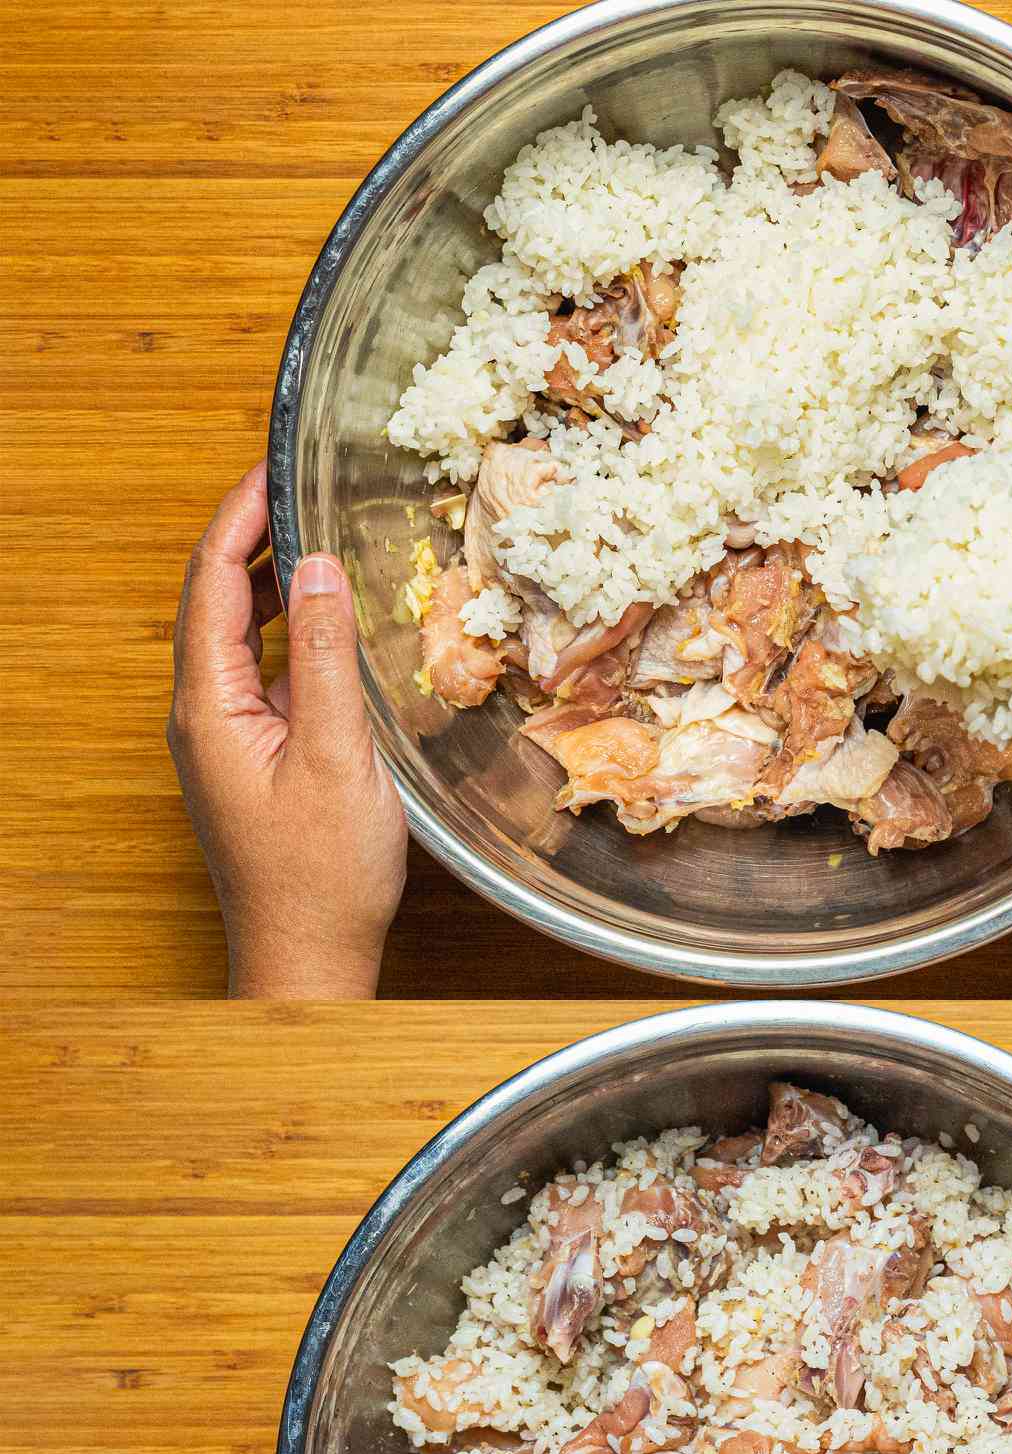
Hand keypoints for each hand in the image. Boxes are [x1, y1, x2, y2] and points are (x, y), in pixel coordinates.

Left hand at [169, 465, 406, 997]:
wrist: (309, 955)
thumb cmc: (322, 876)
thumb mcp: (337, 755)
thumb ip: (329, 657)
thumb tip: (319, 567)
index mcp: (208, 708)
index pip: (212, 583)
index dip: (240, 517)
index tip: (273, 466)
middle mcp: (201, 716)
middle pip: (215, 600)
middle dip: (251, 536)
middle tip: (296, 484)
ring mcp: (223, 737)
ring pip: (238, 634)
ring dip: (271, 581)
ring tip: (313, 534)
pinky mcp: (250, 756)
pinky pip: (260, 671)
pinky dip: (290, 631)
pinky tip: (326, 623)